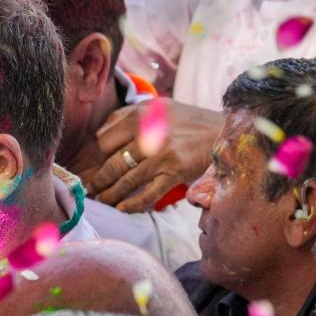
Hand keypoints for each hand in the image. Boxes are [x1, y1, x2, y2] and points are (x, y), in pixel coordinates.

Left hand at [75, 98, 220, 211]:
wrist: (223, 132)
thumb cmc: (186, 121)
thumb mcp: (157, 107)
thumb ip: (126, 115)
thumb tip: (99, 134)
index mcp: (142, 115)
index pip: (105, 141)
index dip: (99, 156)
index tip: (97, 164)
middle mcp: (150, 135)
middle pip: (113, 164)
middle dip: (99, 180)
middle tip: (91, 188)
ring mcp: (163, 156)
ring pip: (127, 181)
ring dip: (110, 195)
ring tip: (102, 200)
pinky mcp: (175, 174)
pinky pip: (147, 195)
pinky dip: (131, 205)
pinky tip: (122, 208)